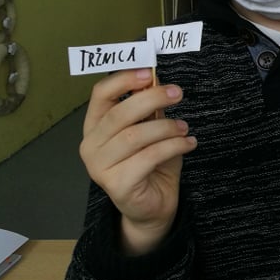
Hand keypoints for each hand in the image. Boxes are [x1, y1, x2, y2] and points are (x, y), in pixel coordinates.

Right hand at [79, 68, 195, 254]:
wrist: (152, 206)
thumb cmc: (150, 162)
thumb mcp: (151, 128)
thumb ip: (148, 107)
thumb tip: (154, 78)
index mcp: (95, 126)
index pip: (100, 95)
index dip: (123, 80)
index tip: (149, 73)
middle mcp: (91, 146)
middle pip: (119, 114)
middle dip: (152, 99)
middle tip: (177, 94)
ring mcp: (100, 167)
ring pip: (135, 136)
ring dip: (166, 127)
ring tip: (185, 128)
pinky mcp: (118, 184)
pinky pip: (149, 157)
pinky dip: (173, 146)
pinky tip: (188, 143)